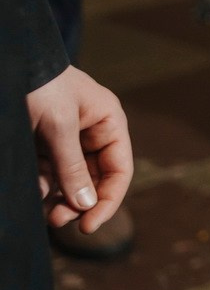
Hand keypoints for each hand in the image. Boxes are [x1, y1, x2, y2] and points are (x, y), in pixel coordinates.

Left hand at [25, 66, 132, 233]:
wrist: (9, 64)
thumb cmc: (39, 86)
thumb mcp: (58, 126)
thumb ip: (72, 167)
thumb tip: (86, 205)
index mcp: (108, 122)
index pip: (119, 169)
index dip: (108, 199)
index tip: (88, 225)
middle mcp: (92, 133)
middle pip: (95, 179)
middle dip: (79, 202)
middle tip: (57, 221)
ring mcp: (66, 139)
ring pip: (71, 180)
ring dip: (60, 199)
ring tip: (46, 214)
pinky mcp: (42, 143)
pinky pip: (49, 173)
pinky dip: (43, 186)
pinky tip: (34, 192)